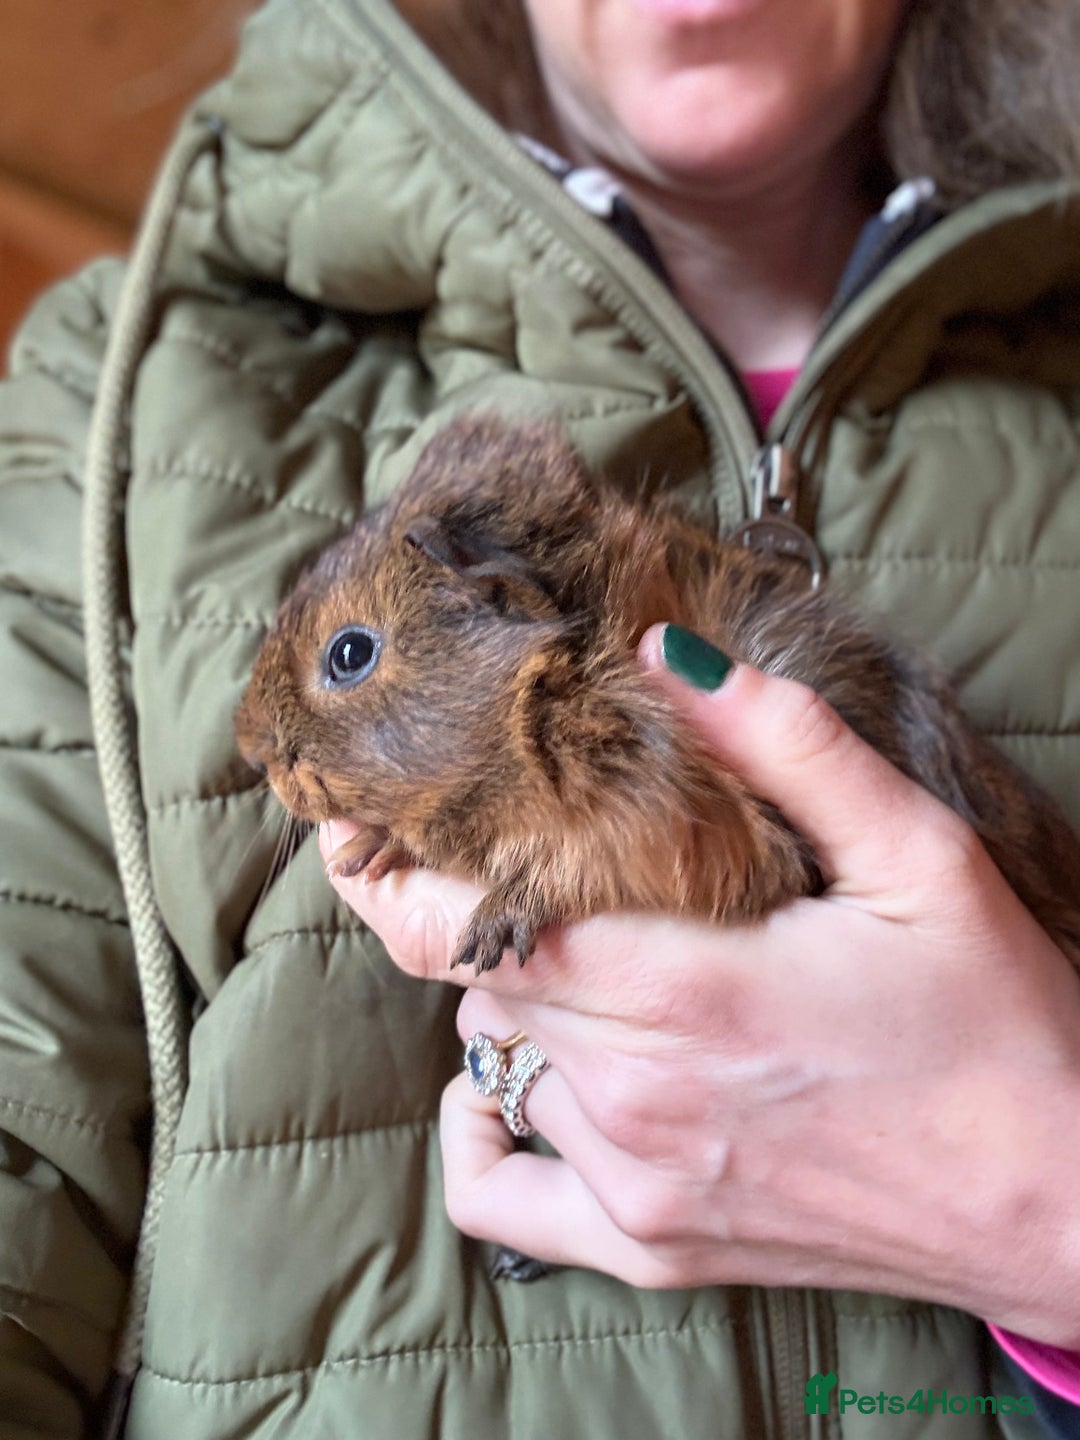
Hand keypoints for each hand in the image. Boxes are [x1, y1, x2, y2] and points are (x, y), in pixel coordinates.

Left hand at [322, 624, 1079, 1346]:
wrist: (1062, 1202)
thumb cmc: (997, 1022)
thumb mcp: (917, 856)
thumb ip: (786, 745)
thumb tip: (666, 654)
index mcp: (683, 985)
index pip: (464, 923)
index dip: (396, 871)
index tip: (370, 825)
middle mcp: (636, 1090)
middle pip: (475, 978)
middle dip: (481, 912)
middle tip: (532, 865)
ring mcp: (637, 1180)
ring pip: (493, 1061)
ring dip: (515, 1001)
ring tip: (592, 957)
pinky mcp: (656, 1245)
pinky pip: (500, 1201)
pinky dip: (485, 1137)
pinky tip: (516, 1092)